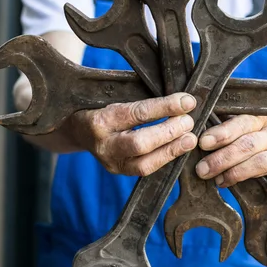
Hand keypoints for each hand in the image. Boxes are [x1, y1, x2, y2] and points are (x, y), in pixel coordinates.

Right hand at [72, 92, 197, 176]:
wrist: (75, 128)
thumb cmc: (99, 104)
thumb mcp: (112, 94)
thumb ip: (139, 95)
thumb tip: (177, 95)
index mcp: (99, 119)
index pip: (136, 113)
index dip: (165, 107)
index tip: (187, 101)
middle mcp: (102, 144)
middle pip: (139, 143)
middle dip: (169, 132)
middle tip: (188, 121)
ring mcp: (109, 162)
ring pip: (144, 164)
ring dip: (171, 150)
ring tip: (190, 139)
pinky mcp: (118, 172)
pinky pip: (145, 170)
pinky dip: (165, 158)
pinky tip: (179, 148)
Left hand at [195, 115, 266, 193]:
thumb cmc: (246, 137)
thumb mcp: (235, 126)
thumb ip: (219, 126)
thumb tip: (191, 131)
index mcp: (260, 116)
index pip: (242, 122)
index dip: (223, 133)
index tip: (203, 142)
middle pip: (249, 144)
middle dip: (222, 158)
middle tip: (202, 169)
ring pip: (263, 161)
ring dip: (239, 172)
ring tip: (220, 180)